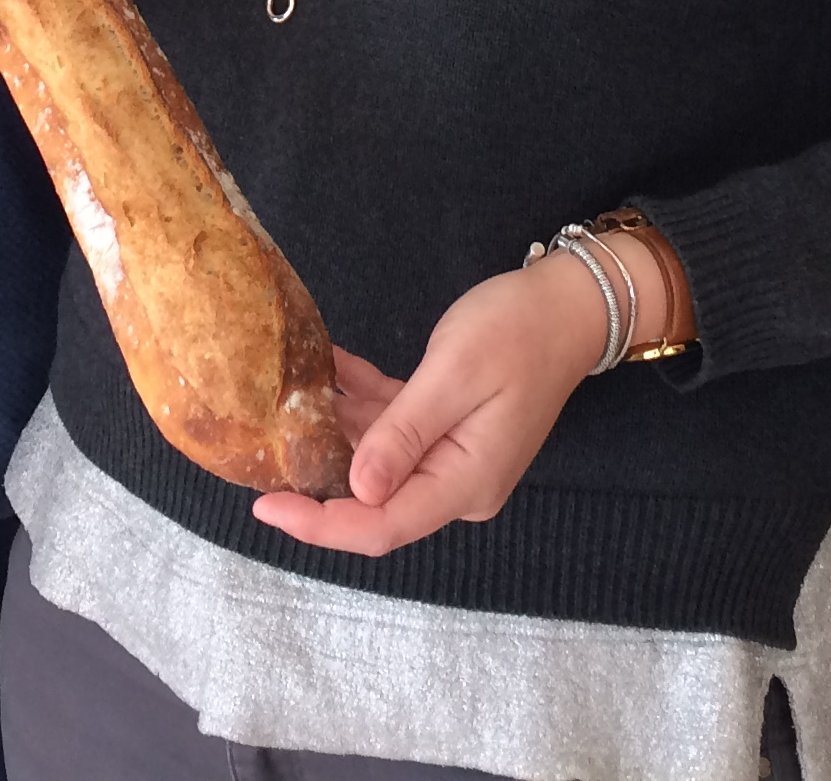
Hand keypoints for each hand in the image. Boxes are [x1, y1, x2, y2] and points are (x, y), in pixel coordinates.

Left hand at [249, 256, 606, 558]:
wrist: (569, 306)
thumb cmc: (518, 332)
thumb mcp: (454, 374)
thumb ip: (404, 433)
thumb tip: (360, 489)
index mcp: (464, 483)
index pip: (380, 525)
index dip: (319, 524)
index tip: (264, 506)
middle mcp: (457, 484)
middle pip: (373, 503)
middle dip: (316, 481)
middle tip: (261, 448)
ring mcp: (452, 459)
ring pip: (376, 464)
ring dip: (332, 435)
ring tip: (282, 401)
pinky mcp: (448, 431)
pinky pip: (393, 430)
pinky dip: (360, 405)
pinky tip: (329, 369)